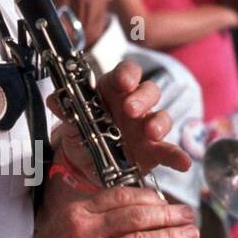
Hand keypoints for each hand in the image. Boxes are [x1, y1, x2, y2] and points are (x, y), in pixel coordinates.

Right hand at [4, 186, 199, 237]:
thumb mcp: (62, 226)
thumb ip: (93, 219)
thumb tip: (130, 217)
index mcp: (78, 212)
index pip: (122, 197)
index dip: (151, 199)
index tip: (166, 203)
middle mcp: (86, 230)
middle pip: (138, 216)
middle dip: (169, 215)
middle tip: (188, 215)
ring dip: (172, 237)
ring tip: (190, 235)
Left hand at [50, 59, 191, 181]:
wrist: (86, 165)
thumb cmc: (83, 135)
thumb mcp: (71, 123)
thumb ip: (66, 111)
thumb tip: (54, 99)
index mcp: (114, 91)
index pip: (127, 73)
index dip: (128, 74)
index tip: (124, 82)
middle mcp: (134, 105)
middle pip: (149, 91)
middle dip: (142, 98)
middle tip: (130, 110)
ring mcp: (146, 127)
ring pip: (162, 117)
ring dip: (159, 123)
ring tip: (151, 133)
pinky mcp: (154, 150)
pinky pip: (169, 150)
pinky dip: (177, 155)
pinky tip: (183, 162)